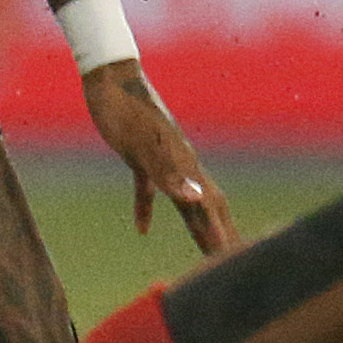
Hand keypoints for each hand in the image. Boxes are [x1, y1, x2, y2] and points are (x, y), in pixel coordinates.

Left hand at [80, 60, 239, 256]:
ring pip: (185, 201)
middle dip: (221, 236)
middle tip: (234, 264)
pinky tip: (142, 230)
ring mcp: (161, 159)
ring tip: (204, 254)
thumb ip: (169, 174)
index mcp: (183, 163)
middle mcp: (180, 163)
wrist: (108, 77)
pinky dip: (147, 210)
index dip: (223, 234)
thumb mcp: (141, 146)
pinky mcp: (139, 157)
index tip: (235, 261)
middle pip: (207, 206)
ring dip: (196, 227)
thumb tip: (199, 199)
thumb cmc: (123, 109)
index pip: (210, 206)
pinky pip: (149, 191)